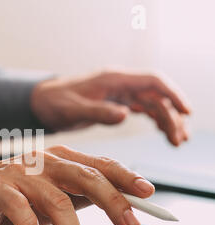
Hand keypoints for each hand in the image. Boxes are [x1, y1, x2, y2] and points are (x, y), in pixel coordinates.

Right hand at [0, 145, 154, 224]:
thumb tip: (120, 203)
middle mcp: (42, 162)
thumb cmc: (15, 192)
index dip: (125, 177)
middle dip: (112, 201)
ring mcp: (19, 173)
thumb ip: (81, 194)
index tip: (147, 194)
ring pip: (55, 199)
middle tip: (130, 224)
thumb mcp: (53, 192)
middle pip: (84, 177)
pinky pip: (18, 207)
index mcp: (59, 159)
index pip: (98, 165)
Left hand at [31, 71, 190, 145]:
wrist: (40, 103)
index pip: (151, 81)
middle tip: (178, 140)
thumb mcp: (73, 110)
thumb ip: (98, 112)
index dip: (172, 94)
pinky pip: (141, 108)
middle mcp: (119, 84)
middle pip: (155, 96)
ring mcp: (118, 93)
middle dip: (171, 116)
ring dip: (166, 120)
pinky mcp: (114, 103)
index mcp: (112, 80)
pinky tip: (162, 132)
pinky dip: (154, 120)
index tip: (186, 112)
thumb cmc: (54, 103)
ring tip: (176, 142)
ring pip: (151, 104)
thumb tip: (125, 115)